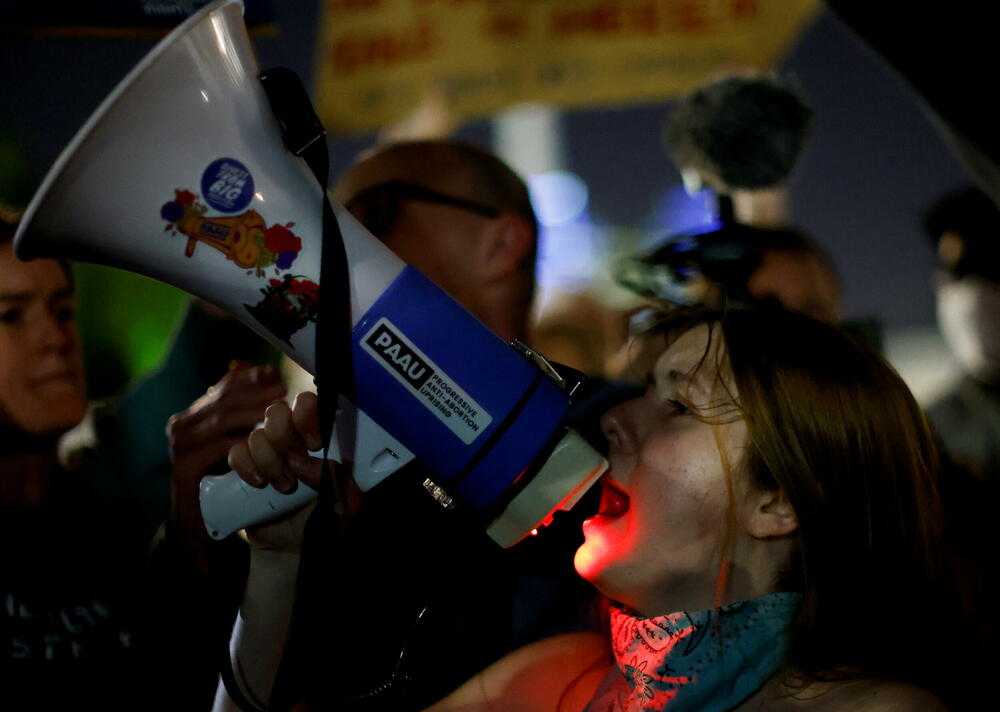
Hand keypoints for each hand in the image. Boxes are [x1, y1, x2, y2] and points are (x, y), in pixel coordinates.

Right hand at [167, 363, 285, 550]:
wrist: (200, 522)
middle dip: (256, 394)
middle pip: (224, 399)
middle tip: (283, 393)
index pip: (223, 387)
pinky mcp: (184, 466)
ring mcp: (180, 445)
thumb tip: (258, 370)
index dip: (250, 378)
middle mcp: (182, 425)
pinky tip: (265, 441)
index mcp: (194, 415)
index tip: (275, 374)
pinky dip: (246, 443)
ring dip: (254, 414)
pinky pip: (221, 448)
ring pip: (223, 420)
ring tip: (280, 411)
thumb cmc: (224, 480)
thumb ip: (242, 410)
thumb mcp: (235, 442)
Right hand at [228, 391, 361, 552]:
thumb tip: (319, 465)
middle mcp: (291, 439)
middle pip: (277, 413)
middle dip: (284, 440)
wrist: (293, 547)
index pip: (309, 405)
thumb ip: (342, 484)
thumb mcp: (346, 507)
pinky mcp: (245, 467)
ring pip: (257, 435)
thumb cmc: (325, 521)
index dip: (307, 415)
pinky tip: (259, 484)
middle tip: (295, 466)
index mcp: (319, 440)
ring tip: (285, 488)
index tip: (314, 443)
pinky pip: (237, 453)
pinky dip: (246, 467)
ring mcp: (266, 452)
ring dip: (269, 462)